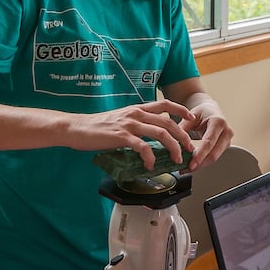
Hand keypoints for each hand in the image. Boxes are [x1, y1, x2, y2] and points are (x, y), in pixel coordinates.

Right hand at [68, 100, 195, 169]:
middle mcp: (136, 114)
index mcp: (137, 108)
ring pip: (160, 133)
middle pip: (168, 122)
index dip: (181, 110)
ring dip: (172, 147)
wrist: (77, 127)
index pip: (165, 104)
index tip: (192, 118)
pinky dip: (150, 157)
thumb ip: (136, 122)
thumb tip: (150, 133)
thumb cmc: (98, 126)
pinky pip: (142, 147)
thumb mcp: (121, 118)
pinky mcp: (121, 137)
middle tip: (188, 148)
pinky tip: (150, 165)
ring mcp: (130, 124)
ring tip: (176, 159)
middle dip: (182, 136)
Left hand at [184, 99, 233, 170]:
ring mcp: (227, 140)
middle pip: (214, 153)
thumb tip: (175, 142)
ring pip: (214, 158)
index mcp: (218, 122)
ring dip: (201, 164)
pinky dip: (203, 162)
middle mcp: (226, 132)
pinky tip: (193, 164)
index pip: (209, 142)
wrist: (211, 111)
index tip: (192, 164)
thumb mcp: (191, 116)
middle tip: (187, 169)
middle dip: (200, 163)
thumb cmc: (202, 113)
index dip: (200, 154)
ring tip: (187, 168)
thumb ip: (183, 128)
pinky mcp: (225, 146)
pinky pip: (214, 157)